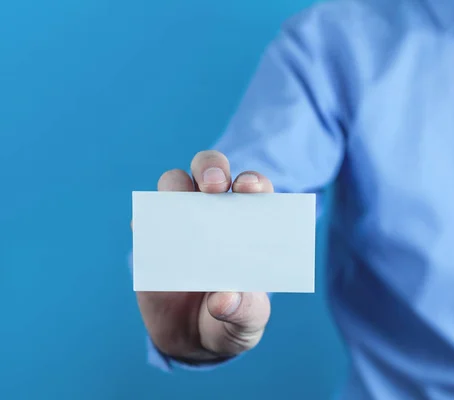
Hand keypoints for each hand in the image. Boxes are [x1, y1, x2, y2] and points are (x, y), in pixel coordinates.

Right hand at [135, 150, 271, 362]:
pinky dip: (146, 220)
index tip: (249, 188)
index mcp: (248, 224)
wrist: (192, 340)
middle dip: (212, 168)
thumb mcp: (246, 323)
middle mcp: (214, 213)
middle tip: (214, 186)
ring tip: (180, 209)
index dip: (253, 182)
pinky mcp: (151, 238)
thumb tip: (224, 298)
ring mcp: (180, 222)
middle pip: (211, 170)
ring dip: (175, 186)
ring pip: (174, 184)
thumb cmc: (231, 322)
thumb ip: (243, 312)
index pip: (254, 189)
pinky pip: (144, 218)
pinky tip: (151, 235)